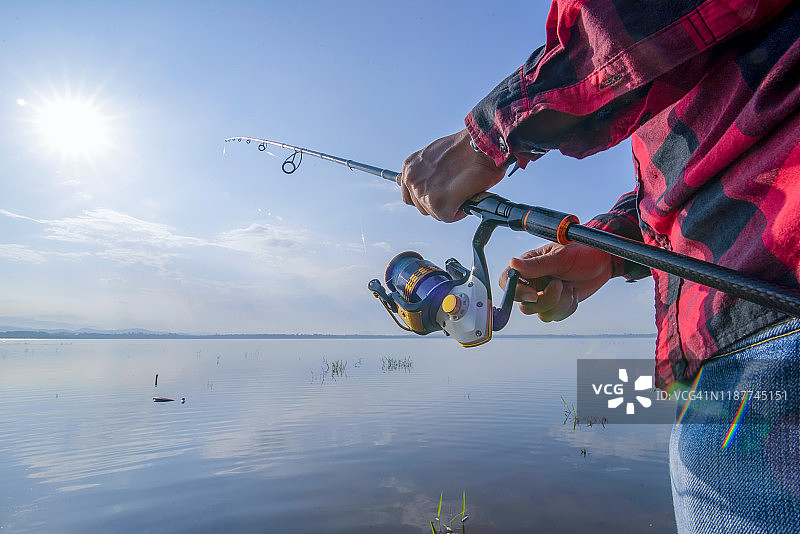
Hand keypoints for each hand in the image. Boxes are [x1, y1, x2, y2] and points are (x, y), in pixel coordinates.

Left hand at [400, 129, 506, 221]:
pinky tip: (467, 196)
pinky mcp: (437, 205)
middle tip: (455, 190)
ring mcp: (423, 193)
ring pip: (435, 213)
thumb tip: (436, 184)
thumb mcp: (437, 155)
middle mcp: (412, 180)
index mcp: (410, 167)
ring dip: (450, 206)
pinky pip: (448, 217)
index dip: (429, 194)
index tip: (440, 192)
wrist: (481, 145)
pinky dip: (460, 211)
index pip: (411, 193)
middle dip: (440, 201)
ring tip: (462, 191)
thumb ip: (430, 172)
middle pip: (422, 206)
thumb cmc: (466, 146)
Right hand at [499, 242, 614, 321]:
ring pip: (540, 313)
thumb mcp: (561, 256)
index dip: (516, 292)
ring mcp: (544, 293)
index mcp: (528, 265)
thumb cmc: (582, 251)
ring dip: (560, 304)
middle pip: (524, 304)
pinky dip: (567, 308)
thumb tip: (512, 263)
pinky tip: (574, 293)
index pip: (507, 281)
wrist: (604, 261)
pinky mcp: (556, 304)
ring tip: (570, 288)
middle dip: (546, 300)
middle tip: (561, 285)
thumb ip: (537, 264)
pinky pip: (554, 316)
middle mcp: (533, 281)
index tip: (534, 294)